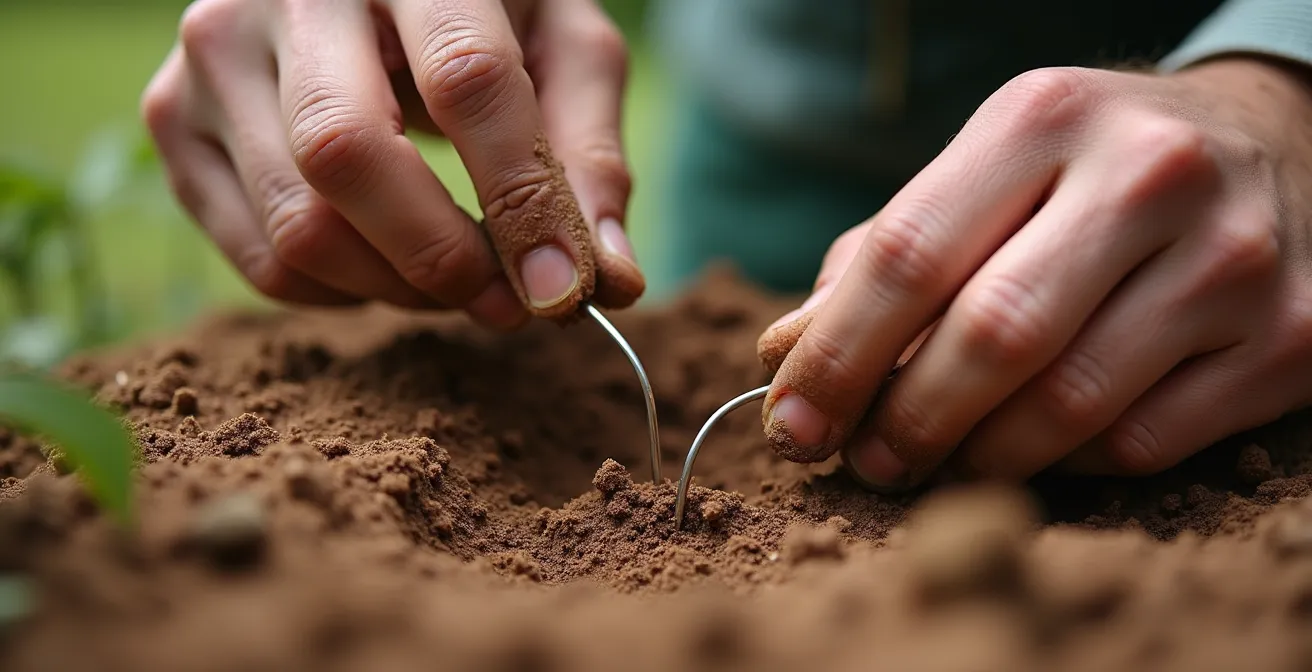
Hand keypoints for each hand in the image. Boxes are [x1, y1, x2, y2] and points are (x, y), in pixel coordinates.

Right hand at [141, 0, 643, 327]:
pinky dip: (342, 292)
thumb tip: (607, 282)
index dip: (520, 199)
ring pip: (299, 225)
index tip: (564, 290)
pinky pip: (260, 260)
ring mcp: (213, 55)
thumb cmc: (484, 12)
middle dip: (442, 258)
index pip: (467, 80)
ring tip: (458, 276)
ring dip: (399, 289)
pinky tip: (386, 260)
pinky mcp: (175, 119)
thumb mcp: (561, 50)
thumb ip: (589, 155)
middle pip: (349, 157)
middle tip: (508, 302)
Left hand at [756, 57, 1311, 489]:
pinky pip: (1141, 444)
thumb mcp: (981, 179)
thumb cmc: (1082, 177)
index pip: (910, 253)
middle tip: (866, 462)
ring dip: (980, 458)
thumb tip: (785, 360)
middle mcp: (1149, 174)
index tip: (793, 423)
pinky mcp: (1286, 339)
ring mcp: (1231, 257)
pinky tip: (1040, 448)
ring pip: (1070, 405)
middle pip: (993, 336)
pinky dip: (1068, 465)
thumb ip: (878, 262)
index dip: (837, 355)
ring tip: (936, 463)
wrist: (1271, 150)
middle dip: (907, 422)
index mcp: (1045, 116)